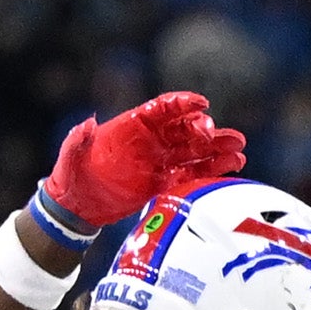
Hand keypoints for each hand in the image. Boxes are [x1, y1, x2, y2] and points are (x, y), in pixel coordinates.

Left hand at [40, 90, 245, 233]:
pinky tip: (231, 168)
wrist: (76, 205)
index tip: (201, 104)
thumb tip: (86, 125)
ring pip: (194, 151)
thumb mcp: (71, 157)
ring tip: (239, 152)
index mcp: (132, 126)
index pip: (163, 109)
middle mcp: (151, 140)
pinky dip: (211, 172)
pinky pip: (192, 174)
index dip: (183, 104)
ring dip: (217, 150)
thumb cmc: (71, 176)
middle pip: (185, 129)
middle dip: (206, 130)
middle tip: (221, 136)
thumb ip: (78, 141)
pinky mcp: (164, 182)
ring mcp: (160, 160)